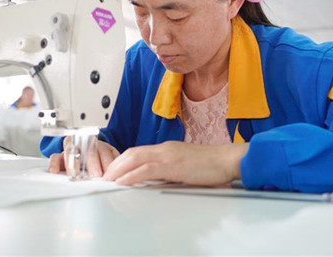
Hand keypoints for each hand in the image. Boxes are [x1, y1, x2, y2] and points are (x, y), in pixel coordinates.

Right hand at [48, 137, 119, 176]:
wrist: (81, 149)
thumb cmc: (98, 157)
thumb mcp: (109, 158)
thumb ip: (114, 163)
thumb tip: (122, 173)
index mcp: (100, 146)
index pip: (105, 151)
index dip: (106, 161)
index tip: (108, 171)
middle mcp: (85, 145)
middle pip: (88, 151)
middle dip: (92, 163)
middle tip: (95, 174)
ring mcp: (72, 149)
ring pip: (71, 152)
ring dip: (74, 163)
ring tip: (76, 174)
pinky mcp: (60, 156)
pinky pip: (54, 157)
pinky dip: (54, 163)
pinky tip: (55, 171)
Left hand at [103, 141, 248, 185]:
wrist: (227, 160)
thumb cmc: (212, 165)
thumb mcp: (186, 166)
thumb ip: (171, 169)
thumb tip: (158, 179)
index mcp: (168, 149)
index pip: (138, 151)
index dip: (123, 160)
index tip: (113, 171)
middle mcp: (165, 149)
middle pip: (132, 153)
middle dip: (115, 164)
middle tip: (104, 176)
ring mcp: (168, 155)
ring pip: (135, 159)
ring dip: (118, 170)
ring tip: (108, 180)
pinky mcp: (173, 165)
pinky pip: (146, 170)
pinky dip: (131, 175)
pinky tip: (123, 182)